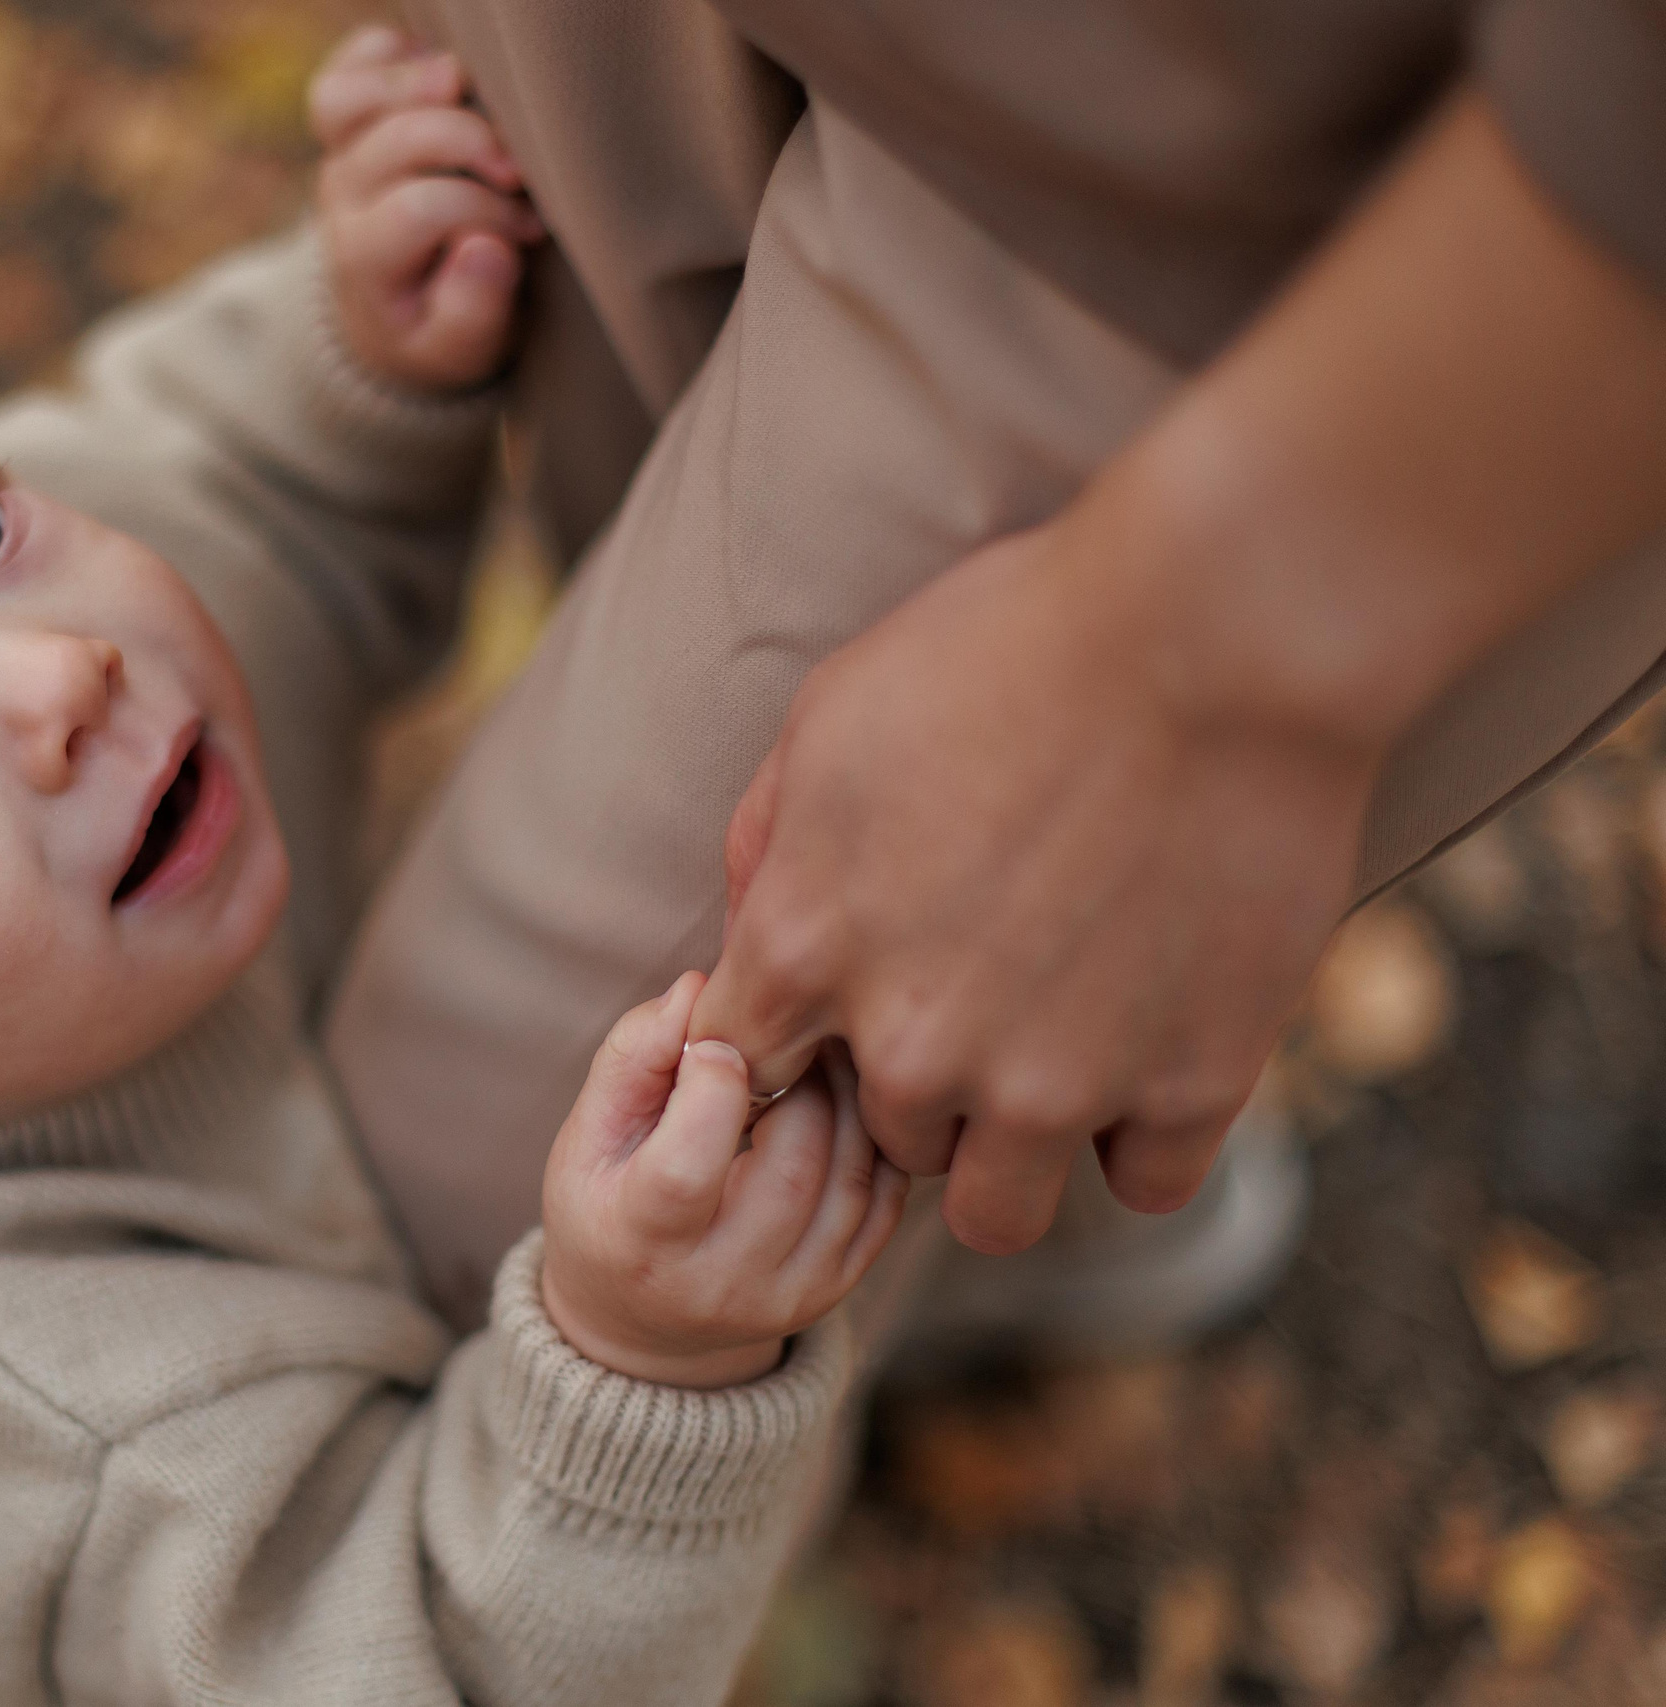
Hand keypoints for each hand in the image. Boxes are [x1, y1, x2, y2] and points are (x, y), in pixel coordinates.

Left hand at [308, 26, 543, 393]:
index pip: (422, 208)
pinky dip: (398, 55)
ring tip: (477, 100)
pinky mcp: (348, 115)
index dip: (486, 210)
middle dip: (474, 143)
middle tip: (523, 174)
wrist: (391, 316)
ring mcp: (341, 150)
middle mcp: (343, 197)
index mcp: (365, 258)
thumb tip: (489, 248)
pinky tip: (448, 82)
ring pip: (353, 96)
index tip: (530, 231)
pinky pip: (354, 62)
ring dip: (424, 84)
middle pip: (399, 139)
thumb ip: (474, 313)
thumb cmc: (442, 328)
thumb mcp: (462, 350)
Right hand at [541, 973, 907, 1388]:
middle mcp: (719, 1284)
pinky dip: (876, 1136)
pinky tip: (847, 1099)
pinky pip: (884, 1200)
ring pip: (850, 1176)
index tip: (715, 1039)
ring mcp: (787, 1294)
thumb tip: (699, 987)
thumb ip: (634, 1057)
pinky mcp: (835, 1289)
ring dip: (848, 1096)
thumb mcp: (589, 1134)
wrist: (641, 1318)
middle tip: (794, 1022)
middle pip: (791, 1164)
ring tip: (823, 1050)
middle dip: (801, 1075)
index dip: (711, 1083)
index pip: (687, 1166)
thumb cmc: (606, 1205)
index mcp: (641, 1242)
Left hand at [692, 520, 1376, 1257]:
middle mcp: (911, 1044)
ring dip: (1014, 1144)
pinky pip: (1146, 1185)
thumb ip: (767, 841)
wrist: (1215, 629)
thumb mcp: (831, 712)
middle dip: (919, 1080)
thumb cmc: (1010, 643)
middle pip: (881, 1136)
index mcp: (802, 949)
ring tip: (1061, 1049)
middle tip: (989, 987)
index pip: (745, 1068)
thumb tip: (745, 928)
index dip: (796, 1039)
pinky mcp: (1189, 1089)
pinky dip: (1147, 1134)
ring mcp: (1051, 1084)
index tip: (851, 998)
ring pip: (996, 1207)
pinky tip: (1156, 1050)